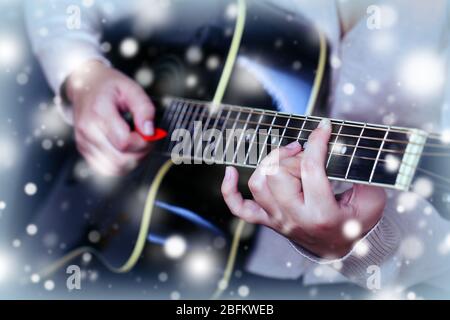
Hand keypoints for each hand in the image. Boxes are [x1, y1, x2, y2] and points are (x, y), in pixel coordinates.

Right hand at [66, 60, 154, 175]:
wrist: (84, 85)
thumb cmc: (108, 86)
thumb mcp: (131, 88)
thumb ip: (144, 108)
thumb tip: (149, 131)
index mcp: (98, 113)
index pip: (125, 142)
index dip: (143, 142)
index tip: (150, 133)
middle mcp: (88, 131)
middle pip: (120, 160)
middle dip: (141, 154)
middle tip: (147, 140)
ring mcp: (84, 143)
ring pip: (115, 168)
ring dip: (133, 161)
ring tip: (137, 144)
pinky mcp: (84, 150)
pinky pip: (107, 168)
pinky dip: (122, 164)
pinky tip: (127, 150)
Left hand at [221, 119, 386, 257]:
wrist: (338, 248)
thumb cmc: (354, 223)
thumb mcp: (370, 200)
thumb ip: (362, 175)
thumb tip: (340, 147)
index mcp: (322, 214)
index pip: (311, 170)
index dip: (316, 142)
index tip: (324, 126)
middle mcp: (294, 218)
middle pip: (277, 174)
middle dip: (293, 156)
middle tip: (306, 153)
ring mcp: (277, 220)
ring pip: (258, 183)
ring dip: (271, 163)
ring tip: (288, 157)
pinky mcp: (267, 220)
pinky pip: (239, 208)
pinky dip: (229, 190)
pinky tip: (229, 172)